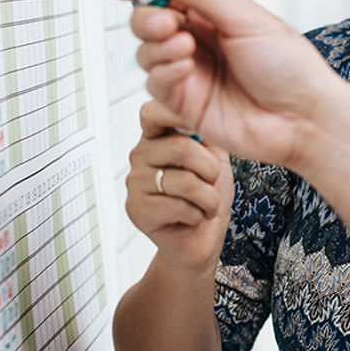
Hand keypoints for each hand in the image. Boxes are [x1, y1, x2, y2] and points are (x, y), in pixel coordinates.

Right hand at [116, 0, 347, 169]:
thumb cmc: (288, 66)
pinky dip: (163, 72)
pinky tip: (184, 69)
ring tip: (184, 46)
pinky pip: (155, 84)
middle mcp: (197, 41)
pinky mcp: (185, 104)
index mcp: (212, 14)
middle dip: (146, 17)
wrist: (303, 118)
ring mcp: (190, 73)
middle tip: (165, 20)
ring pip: (145, 52)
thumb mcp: (245, 18)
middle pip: (147, 21)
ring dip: (156, 45)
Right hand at [124, 100, 231, 268]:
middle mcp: (139, 155)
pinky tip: (192, 219)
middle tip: (211, 184)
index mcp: (156, 137)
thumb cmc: (209, 196)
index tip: (199, 125)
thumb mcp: (215, 157)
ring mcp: (134, 183)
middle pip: (181, 148)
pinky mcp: (136, 210)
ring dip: (209, 199)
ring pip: (184, 181)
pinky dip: (197, 215)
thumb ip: (206, 133)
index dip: (176, 113)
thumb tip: (202, 115)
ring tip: (205, 205)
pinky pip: (179, 207)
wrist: (203, 238)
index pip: (153, 112)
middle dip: (210, 170)